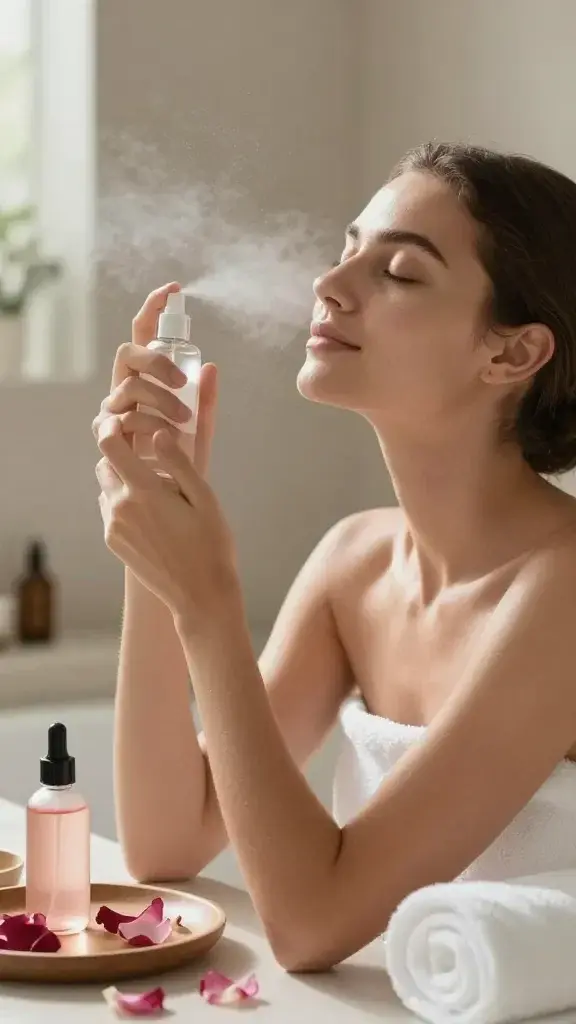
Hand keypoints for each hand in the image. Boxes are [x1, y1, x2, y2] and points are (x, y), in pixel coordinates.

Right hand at [92, 282, 217, 476]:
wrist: (167, 504)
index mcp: (145, 380)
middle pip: (128, 355)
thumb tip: (210, 366)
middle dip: (155, 361)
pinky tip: (164, 439)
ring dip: (160, 400)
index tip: (172, 290)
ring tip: (184, 423)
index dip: (153, 310)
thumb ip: (205, 402)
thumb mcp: (201, 432)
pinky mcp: (107, 436)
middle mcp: (123, 390)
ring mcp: (112, 412)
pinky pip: (123, 418)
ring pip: (129, 387)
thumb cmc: (181, 464)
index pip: (143, 336)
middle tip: (182, 381)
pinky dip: (147, 425)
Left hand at [93, 283, 235, 620]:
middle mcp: (120, 507)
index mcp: (144, 491)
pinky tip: (156, 513)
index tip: (133, 418)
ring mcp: (114, 526)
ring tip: (159, 488)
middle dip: (126, 451)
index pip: (110, 441)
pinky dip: (126, 500)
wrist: (201, 597)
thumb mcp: (204, 498)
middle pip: (106, 460)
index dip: (116, 424)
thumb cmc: (212, 545)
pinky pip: (111, 507)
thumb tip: (159, 432)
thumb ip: (180, 462)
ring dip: (125, 477)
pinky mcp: (114, 541)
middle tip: (155, 455)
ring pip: (107, 483)